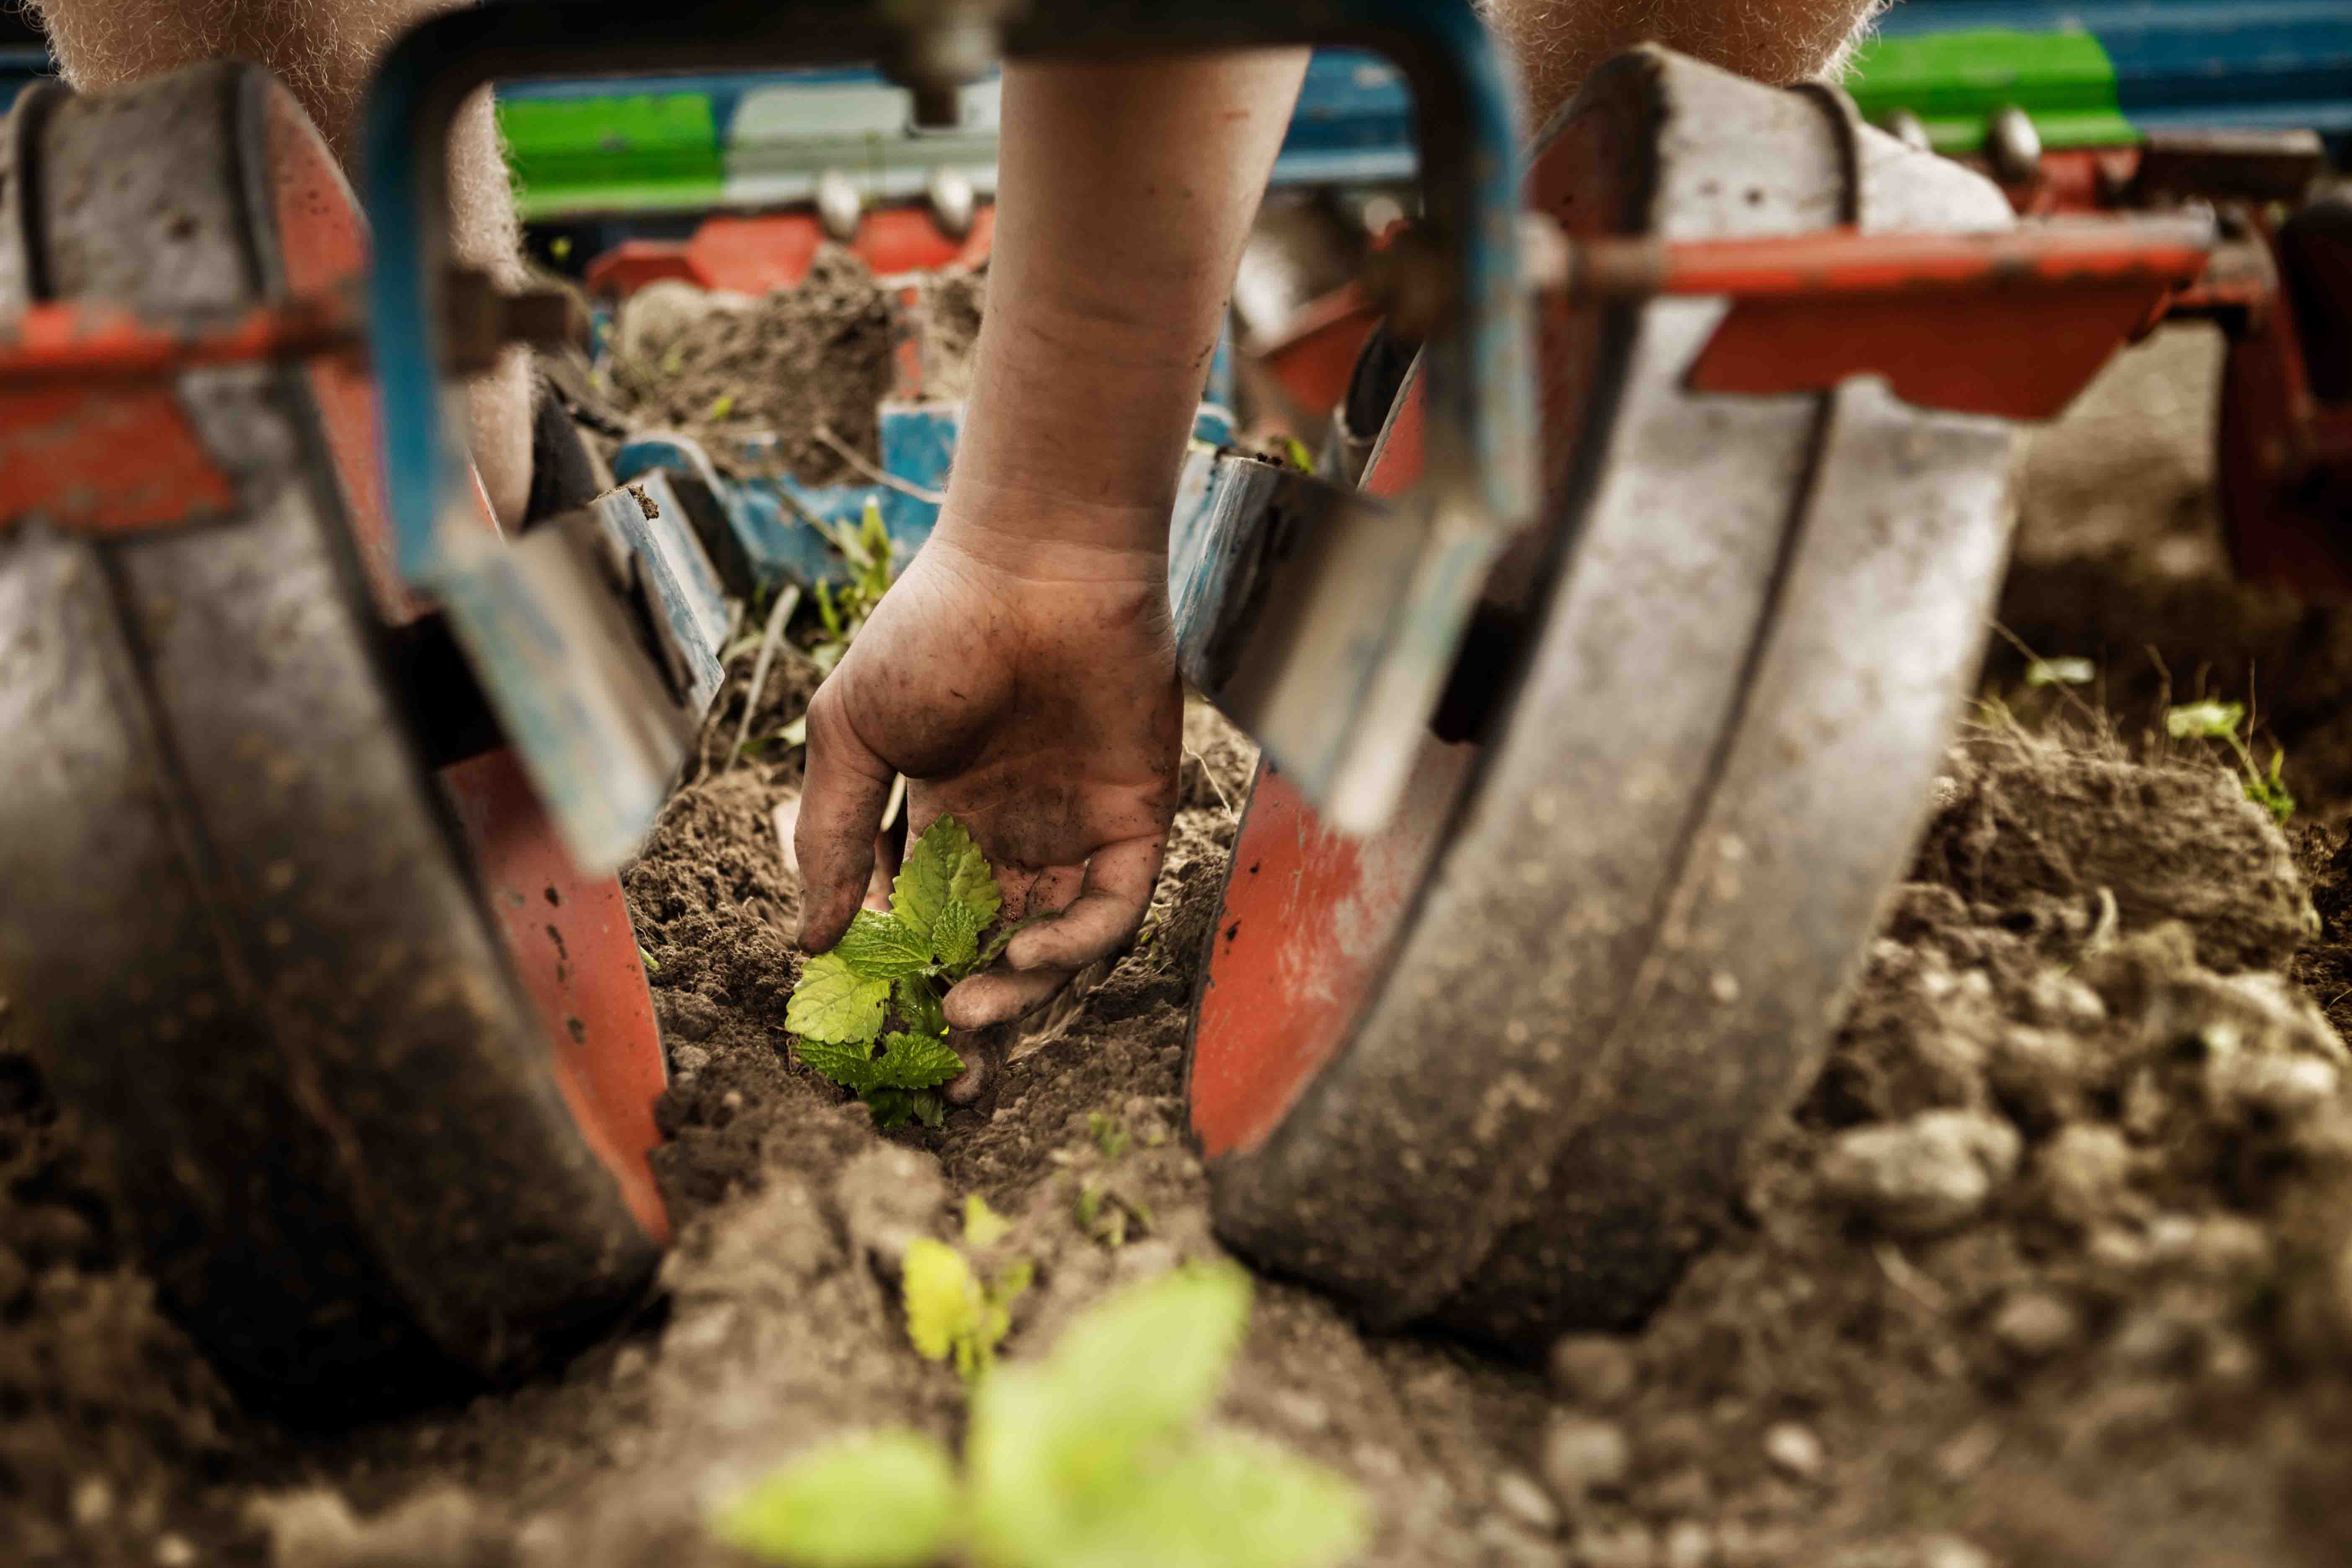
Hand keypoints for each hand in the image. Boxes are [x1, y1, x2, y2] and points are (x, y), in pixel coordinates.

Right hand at [794, 522, 1182, 1045]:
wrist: (1035, 563)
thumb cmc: (934, 630)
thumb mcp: (852, 733)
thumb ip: (830, 836)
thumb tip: (809, 943)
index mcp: (942, 818)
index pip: (928, 923)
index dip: (907, 979)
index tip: (878, 1031)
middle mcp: (1013, 833)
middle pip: (995, 948)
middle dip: (971, 1013)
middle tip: (947, 1067)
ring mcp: (1075, 828)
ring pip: (1055, 943)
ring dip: (1019, 992)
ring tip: (972, 1015)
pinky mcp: (1137, 819)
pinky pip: (1113, 908)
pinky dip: (1078, 944)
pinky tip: (1033, 956)